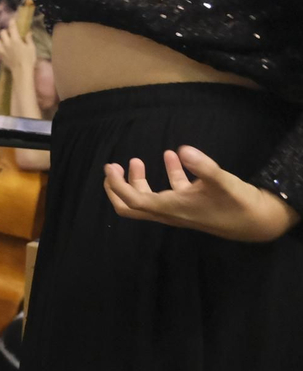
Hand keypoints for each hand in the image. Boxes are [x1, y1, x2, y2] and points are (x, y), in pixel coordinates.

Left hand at [0, 26, 35, 74]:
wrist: (22, 70)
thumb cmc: (29, 59)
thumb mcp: (31, 48)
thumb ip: (29, 39)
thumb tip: (28, 32)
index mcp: (15, 39)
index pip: (12, 27)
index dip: (12, 22)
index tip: (12, 20)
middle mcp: (7, 42)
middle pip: (2, 32)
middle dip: (6, 32)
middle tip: (11, 35)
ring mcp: (1, 49)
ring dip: (1, 40)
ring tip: (6, 42)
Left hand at [103, 146, 301, 241]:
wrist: (261, 222)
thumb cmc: (238, 203)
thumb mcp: (222, 182)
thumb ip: (202, 166)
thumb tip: (183, 148)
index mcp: (170, 208)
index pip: (132, 201)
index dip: (116, 185)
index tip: (110, 167)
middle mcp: (170, 212)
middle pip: (132, 207)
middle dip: (117, 189)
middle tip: (113, 169)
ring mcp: (180, 210)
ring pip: (149, 198)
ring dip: (139, 180)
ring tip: (137, 160)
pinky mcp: (193, 205)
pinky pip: (172, 190)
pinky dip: (168, 174)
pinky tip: (173, 156)